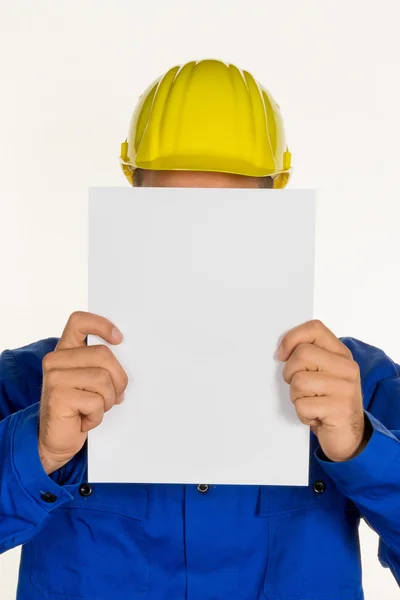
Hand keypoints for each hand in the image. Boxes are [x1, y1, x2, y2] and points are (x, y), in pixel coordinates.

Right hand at [39, 311, 127, 474]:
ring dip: (108, 400)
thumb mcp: (90, 381)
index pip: (79, 322)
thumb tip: (129, 359)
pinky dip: (97, 416)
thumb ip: (101, 365)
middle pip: (103, 355)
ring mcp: (54, 377)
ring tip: (95, 409)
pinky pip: (96, 401)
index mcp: (65, 351)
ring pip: (103, 379)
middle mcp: (55, 360)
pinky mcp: (58, 396)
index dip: (102, 325)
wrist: (56, 440)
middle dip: (118, 379)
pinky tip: (85, 420)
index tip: (119, 339)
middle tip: (114, 396)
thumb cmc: (78, 408)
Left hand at [277, 320, 365, 461]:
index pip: (314, 329)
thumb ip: (308, 357)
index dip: (291, 338)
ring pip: (298, 381)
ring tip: (310, 403)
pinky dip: (302, 414)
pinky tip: (315, 417)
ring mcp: (345, 388)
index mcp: (341, 354)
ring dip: (296, 397)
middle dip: (290, 373)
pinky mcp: (339, 409)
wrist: (349, 435)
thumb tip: (280, 352)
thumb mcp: (323, 373)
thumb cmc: (328, 400)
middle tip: (299, 387)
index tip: (281, 355)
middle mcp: (347, 367)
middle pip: (302, 354)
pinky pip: (303, 405)